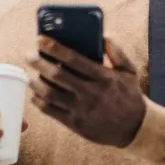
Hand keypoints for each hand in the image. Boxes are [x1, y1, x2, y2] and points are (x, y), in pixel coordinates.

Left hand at [27, 35, 145, 147]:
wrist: (135, 128)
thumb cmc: (130, 95)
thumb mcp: (129, 71)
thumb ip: (117, 52)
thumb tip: (104, 36)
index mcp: (103, 77)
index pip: (74, 59)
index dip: (54, 48)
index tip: (41, 40)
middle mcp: (91, 93)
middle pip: (57, 75)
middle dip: (39, 63)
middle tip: (29, 55)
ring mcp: (82, 110)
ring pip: (50, 94)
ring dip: (36, 83)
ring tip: (31, 75)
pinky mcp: (76, 124)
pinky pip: (51, 111)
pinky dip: (39, 101)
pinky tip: (36, 94)